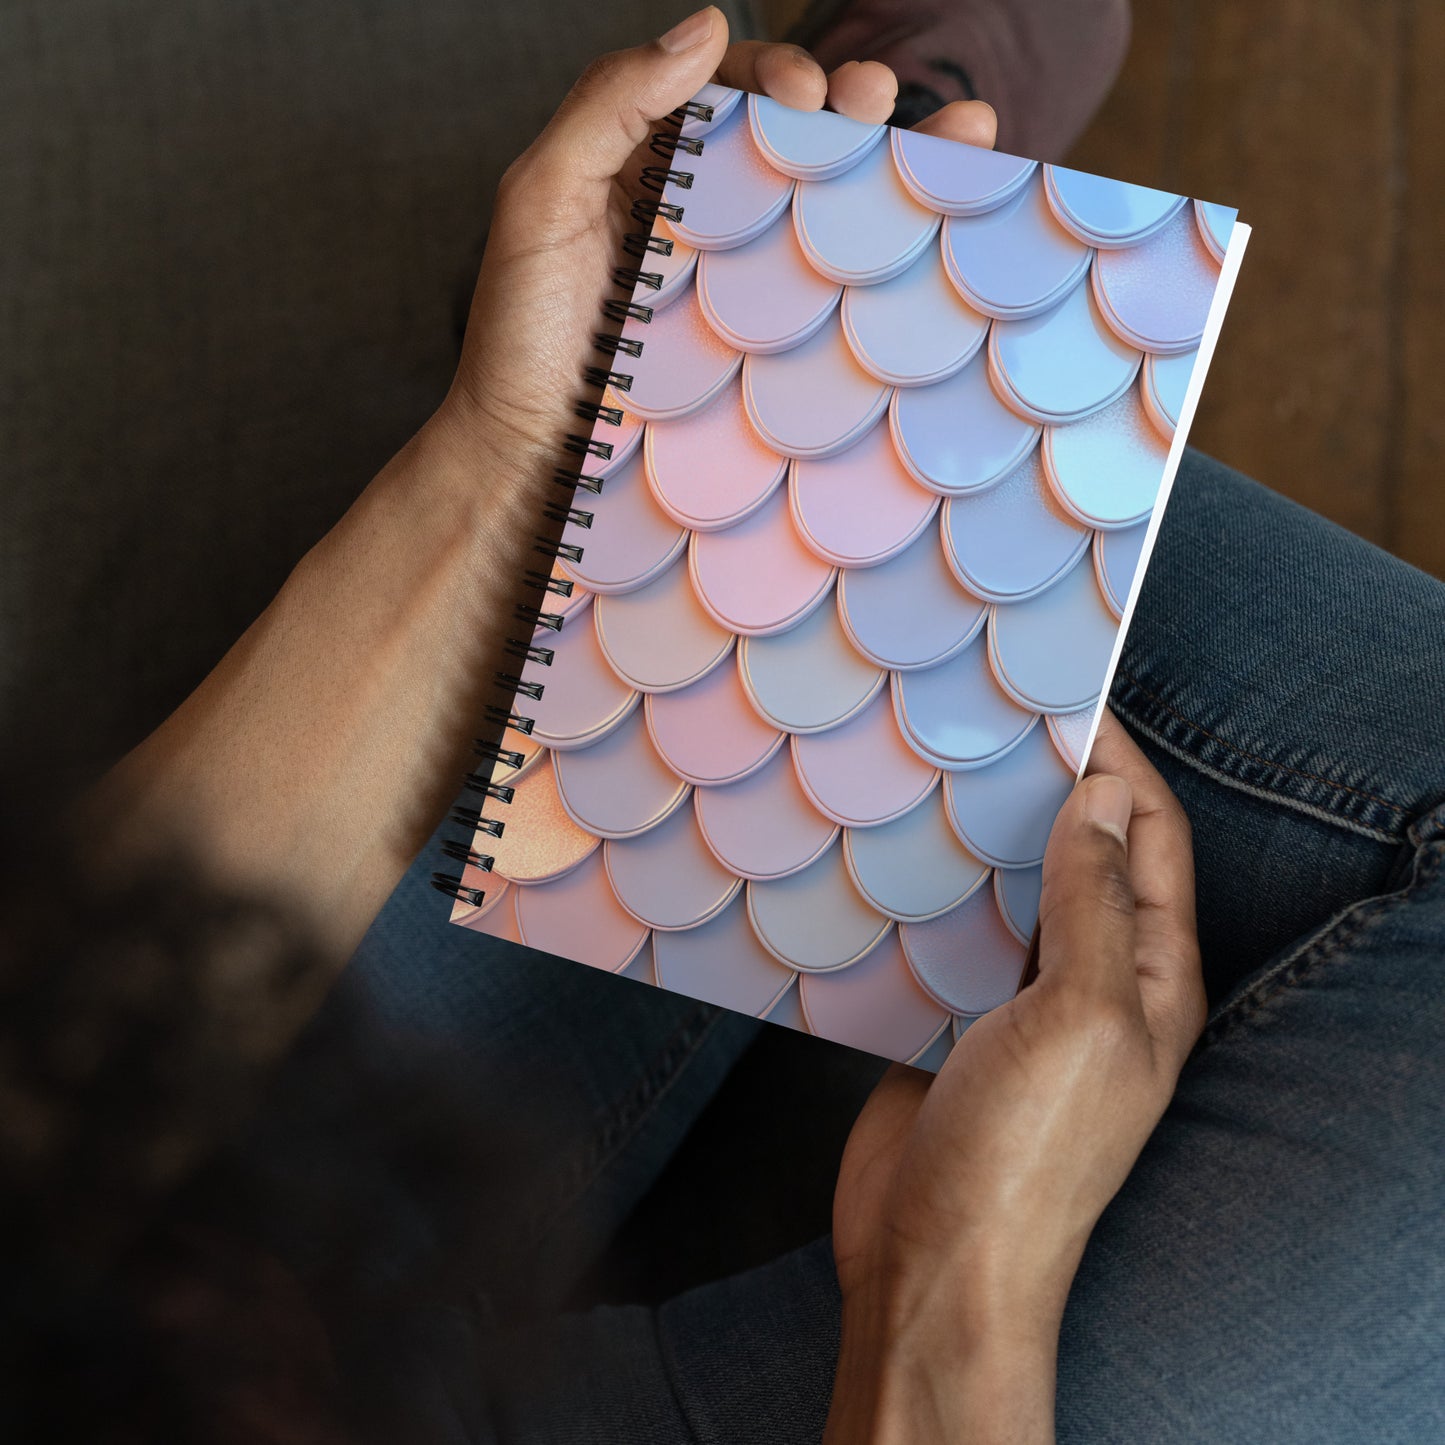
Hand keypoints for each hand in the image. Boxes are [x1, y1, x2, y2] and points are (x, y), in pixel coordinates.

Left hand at [424, 4, 998, 511]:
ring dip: (900, 165)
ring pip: (828, 212)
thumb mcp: (540, 201)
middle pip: (795, 145)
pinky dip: (897, 258)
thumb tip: (706, 28)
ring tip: (962, 134)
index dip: (777, 75)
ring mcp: (741, 289)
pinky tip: (947, 229)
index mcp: (651, 171)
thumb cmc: (522, 336)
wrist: (530, 459)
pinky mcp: (766, 352)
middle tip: (876, 102)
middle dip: (852, 107)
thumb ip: (607, 105)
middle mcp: (706, 222)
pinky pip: (835, 294)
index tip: (803, 91)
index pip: (731, 96)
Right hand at [826, 710, 1206, 1442]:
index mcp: (1149, 978)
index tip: (1069, 695)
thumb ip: (1095, 905)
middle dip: (1049, 785)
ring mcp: (1018, 1003)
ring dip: (983, 832)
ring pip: (1010, 889)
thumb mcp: (1080, 1019)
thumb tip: (1104, 797)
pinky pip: (949, 932)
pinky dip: (930, 886)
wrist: (934, 1265)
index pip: (1151, 839)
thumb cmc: (1023, 1155)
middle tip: (988, 718)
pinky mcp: (950, 1018)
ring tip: (932, 765)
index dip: (1120, 763)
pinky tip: (890, 848)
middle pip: (1083, 856)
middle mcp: (1093, 983)